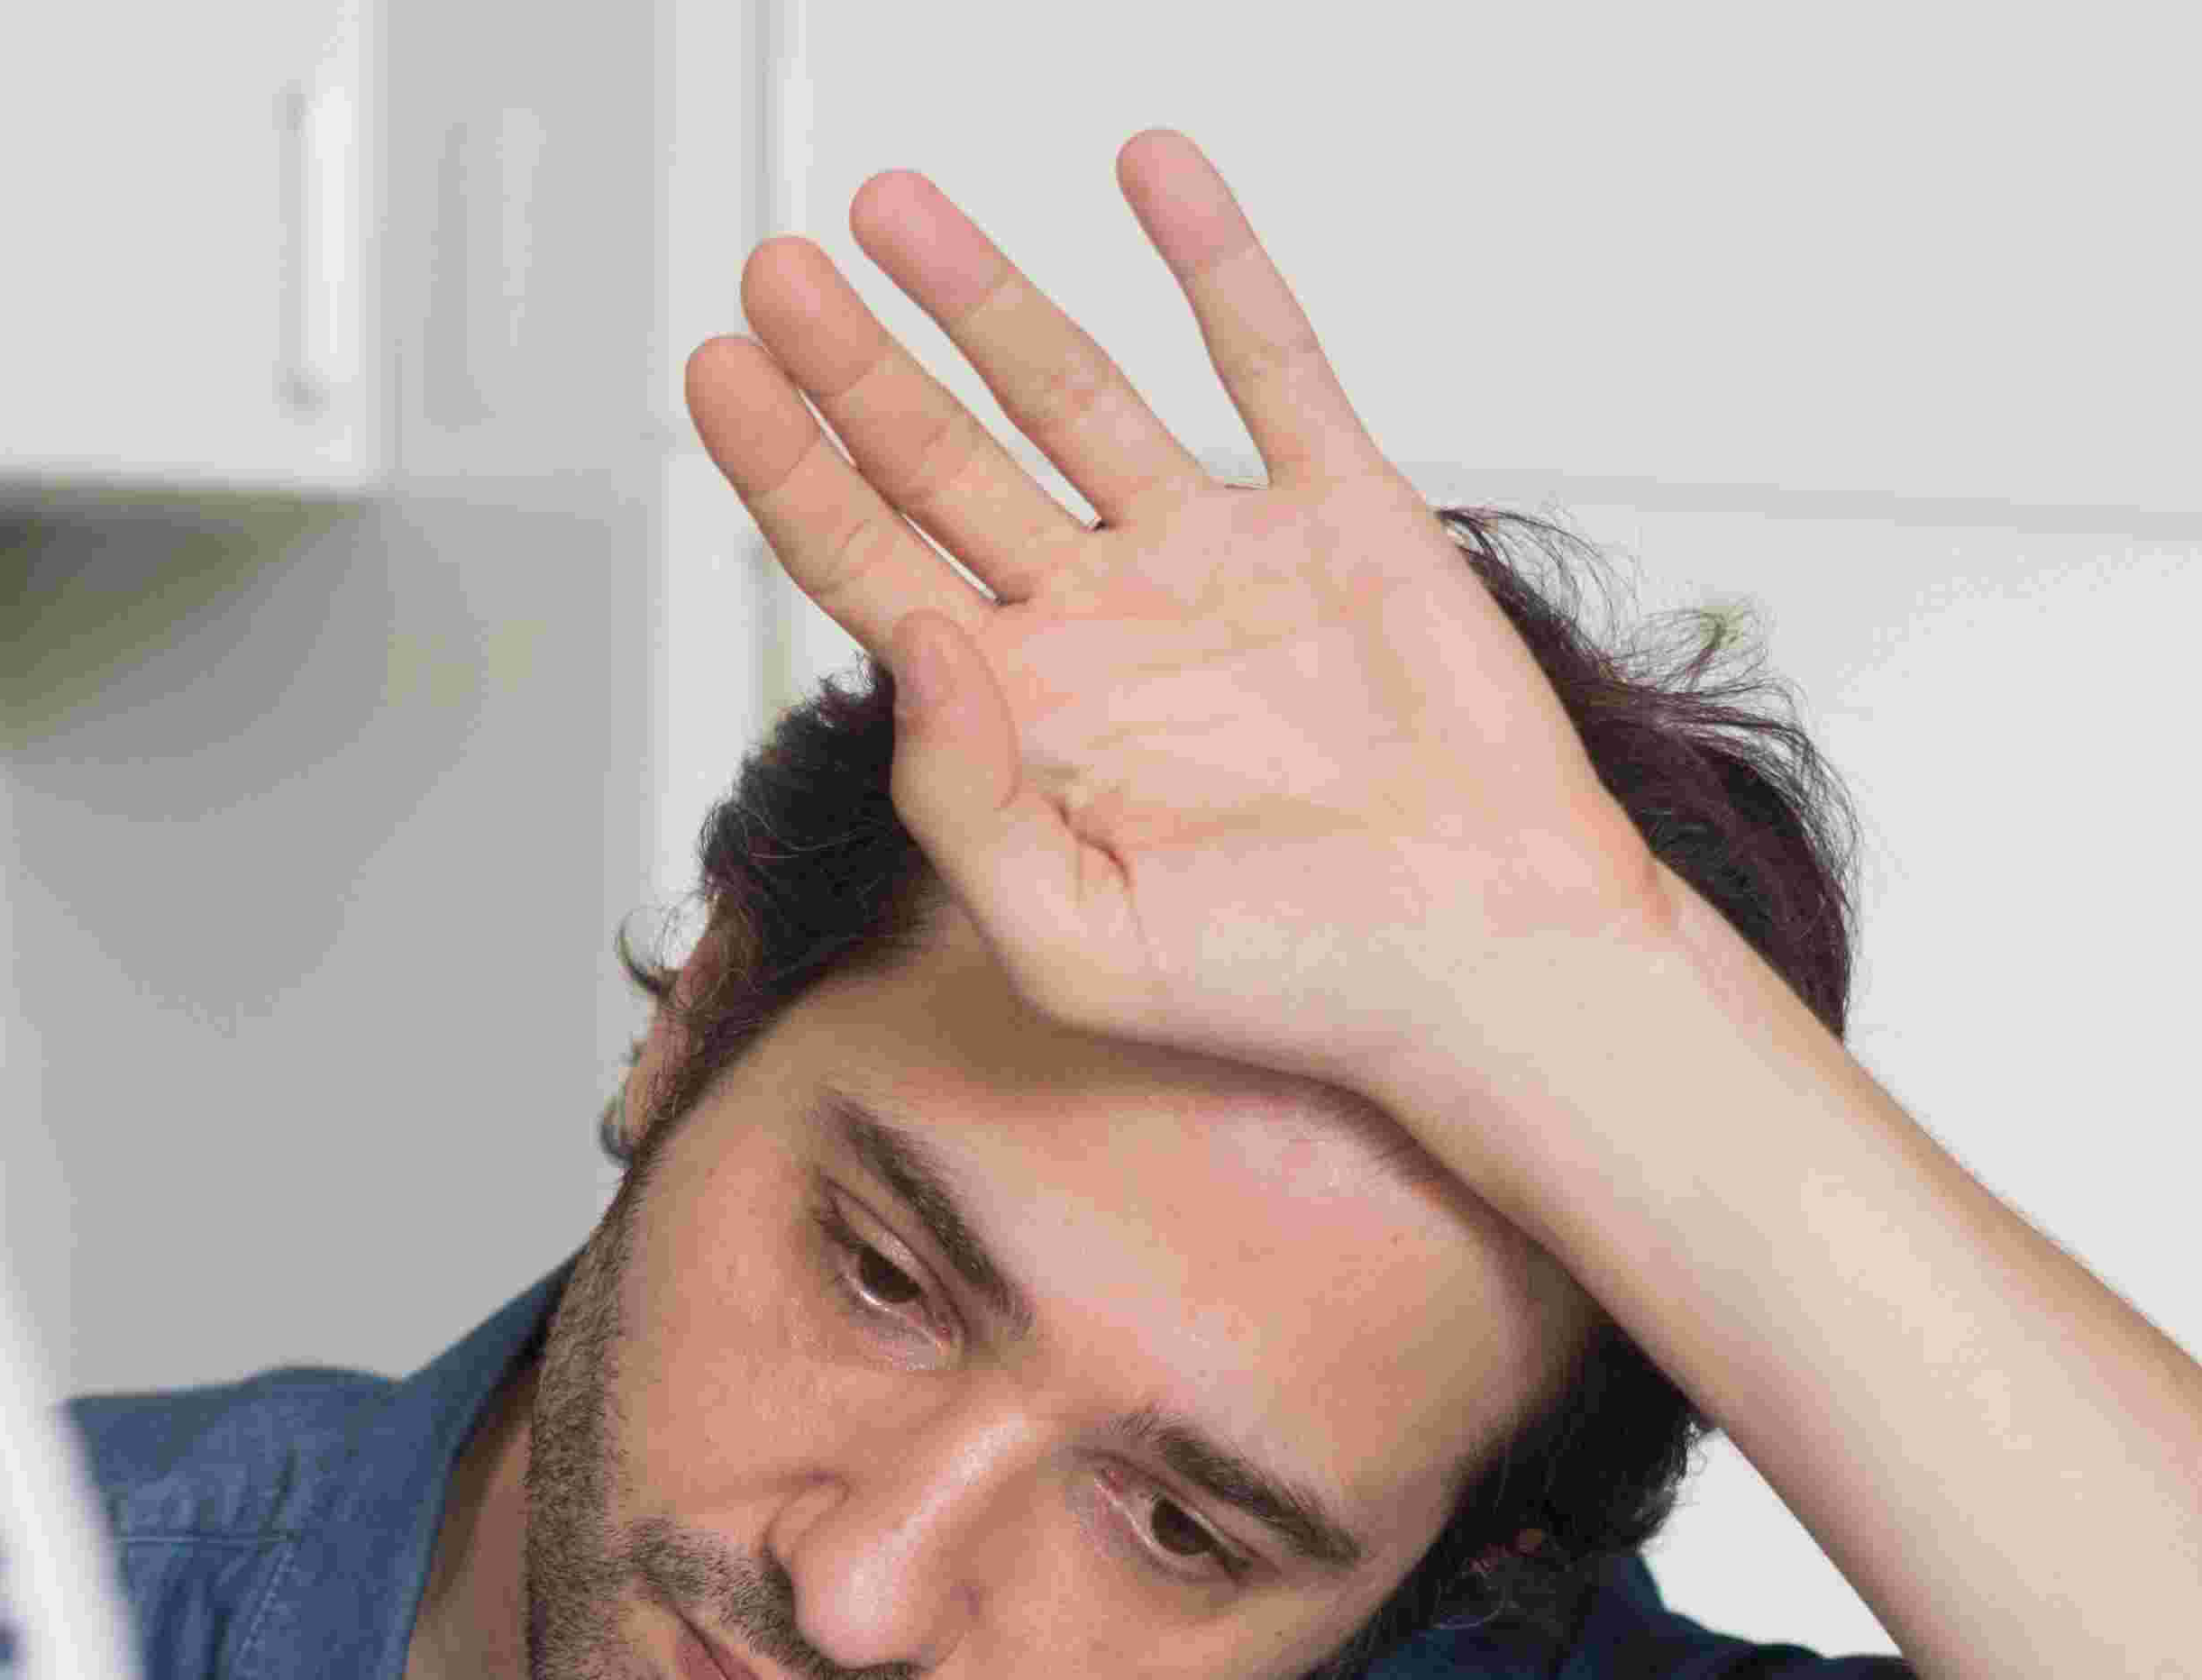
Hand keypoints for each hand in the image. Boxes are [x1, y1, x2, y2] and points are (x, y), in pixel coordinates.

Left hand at [685, 137, 1679, 1103]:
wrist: (1481, 968)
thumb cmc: (1281, 987)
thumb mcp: (1072, 943)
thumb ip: (962, 803)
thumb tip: (904, 641)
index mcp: (1020, 718)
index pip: (865, 566)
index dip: (785, 469)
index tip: (719, 371)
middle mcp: (1099, 618)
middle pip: (939, 460)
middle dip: (853, 365)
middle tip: (773, 271)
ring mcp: (1213, 553)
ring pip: (1072, 388)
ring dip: (982, 294)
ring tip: (891, 204)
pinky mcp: (1338, 509)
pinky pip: (1267, 357)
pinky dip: (1210, 259)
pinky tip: (1144, 169)